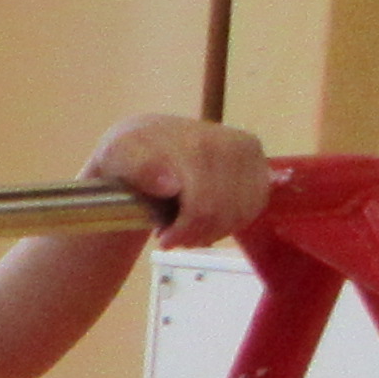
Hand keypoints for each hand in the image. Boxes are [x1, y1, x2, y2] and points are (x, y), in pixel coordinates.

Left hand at [92, 114, 272, 253]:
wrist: (150, 140)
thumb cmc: (130, 153)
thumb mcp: (118, 155)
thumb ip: (139, 169)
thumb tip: (171, 185)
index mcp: (200, 142)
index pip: (203, 205)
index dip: (183, 230)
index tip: (161, 237)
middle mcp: (233, 145)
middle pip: (222, 213)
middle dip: (194, 233)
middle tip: (170, 236)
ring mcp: (251, 155)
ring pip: (239, 215)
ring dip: (210, 232)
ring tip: (183, 228)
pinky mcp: (260, 168)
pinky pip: (251, 211)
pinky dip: (227, 224)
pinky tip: (204, 222)